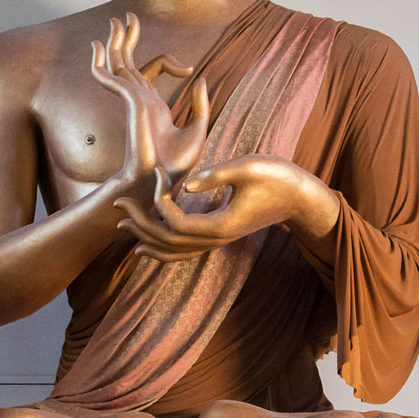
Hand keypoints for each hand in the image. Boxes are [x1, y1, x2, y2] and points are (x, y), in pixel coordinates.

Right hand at [91, 14, 209, 187]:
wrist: (162, 183)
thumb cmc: (176, 166)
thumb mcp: (197, 130)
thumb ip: (200, 105)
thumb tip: (201, 79)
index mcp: (153, 105)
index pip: (152, 71)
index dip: (168, 61)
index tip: (188, 68)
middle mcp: (140, 100)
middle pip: (128, 61)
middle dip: (127, 39)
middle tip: (128, 17)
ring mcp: (132, 101)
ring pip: (118, 65)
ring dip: (115, 43)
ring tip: (115, 21)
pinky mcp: (129, 104)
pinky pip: (111, 79)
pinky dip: (101, 64)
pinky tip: (96, 46)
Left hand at [115, 154, 337, 261]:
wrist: (301, 198)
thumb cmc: (279, 177)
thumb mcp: (250, 166)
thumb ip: (217, 174)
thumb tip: (186, 181)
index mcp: (221, 225)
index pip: (177, 222)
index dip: (160, 200)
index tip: (157, 172)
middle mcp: (216, 238)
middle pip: (168, 241)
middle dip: (140, 223)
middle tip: (117, 203)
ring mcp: (218, 240)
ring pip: (174, 251)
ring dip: (146, 239)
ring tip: (123, 228)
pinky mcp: (219, 234)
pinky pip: (185, 249)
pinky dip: (163, 247)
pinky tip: (149, 243)